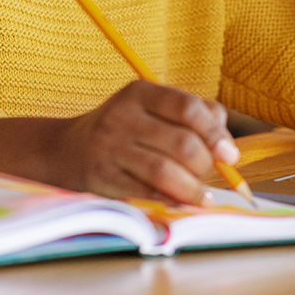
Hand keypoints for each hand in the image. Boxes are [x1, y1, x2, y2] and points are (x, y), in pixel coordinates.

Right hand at [0, 82, 239, 205]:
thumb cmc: (124, 128)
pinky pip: (144, 192)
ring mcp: (110, 147)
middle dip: (205, 165)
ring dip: (191, 188)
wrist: (64, 149)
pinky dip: (169, 200)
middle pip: (181, 143)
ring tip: (203, 197)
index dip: (215, 133)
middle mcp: (123, 116)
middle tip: (211, 176)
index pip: (188, 108)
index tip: (230, 155)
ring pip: (165, 171)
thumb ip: (192, 115)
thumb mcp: (151, 108)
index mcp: (141, 92)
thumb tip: (226, 144)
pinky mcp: (102, 177)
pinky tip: (180, 203)